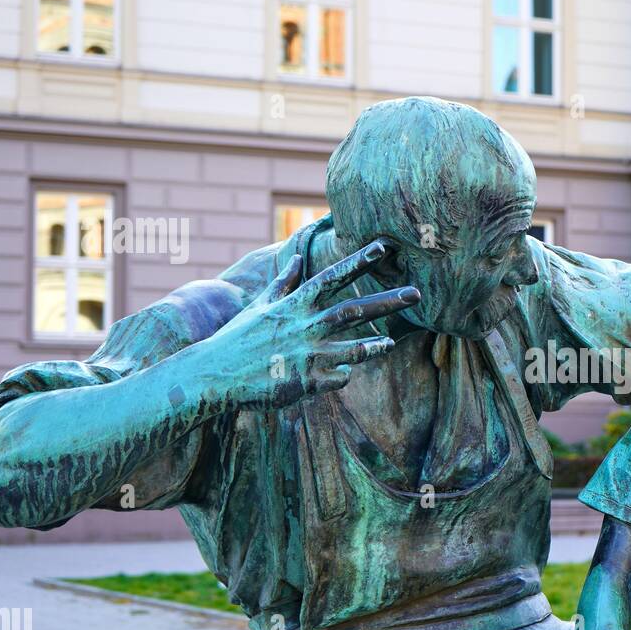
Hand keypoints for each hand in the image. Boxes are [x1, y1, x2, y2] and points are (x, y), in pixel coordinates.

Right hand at [210, 240, 418, 410]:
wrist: (213, 376)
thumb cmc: (237, 339)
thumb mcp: (260, 306)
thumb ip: (283, 283)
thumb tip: (294, 259)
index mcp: (294, 305)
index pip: (332, 277)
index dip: (359, 261)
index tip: (384, 247)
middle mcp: (303, 326)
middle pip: (352, 310)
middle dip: (386, 300)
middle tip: (416, 293)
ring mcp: (305, 355)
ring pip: (351, 347)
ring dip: (374, 345)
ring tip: (391, 341)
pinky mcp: (304, 382)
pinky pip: (337, 377)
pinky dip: (345, 373)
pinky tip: (347, 370)